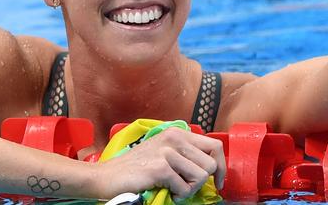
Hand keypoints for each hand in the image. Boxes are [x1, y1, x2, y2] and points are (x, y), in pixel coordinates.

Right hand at [94, 127, 224, 199]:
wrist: (106, 177)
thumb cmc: (135, 168)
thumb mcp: (163, 152)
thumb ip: (184, 154)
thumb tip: (211, 168)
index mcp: (177, 133)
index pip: (215, 146)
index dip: (221, 166)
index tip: (218, 181)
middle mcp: (174, 138)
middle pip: (211, 164)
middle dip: (202, 182)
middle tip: (185, 187)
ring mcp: (167, 152)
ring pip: (201, 177)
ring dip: (189, 189)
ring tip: (174, 189)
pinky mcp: (160, 167)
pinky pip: (184, 188)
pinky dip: (178, 196)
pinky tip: (166, 192)